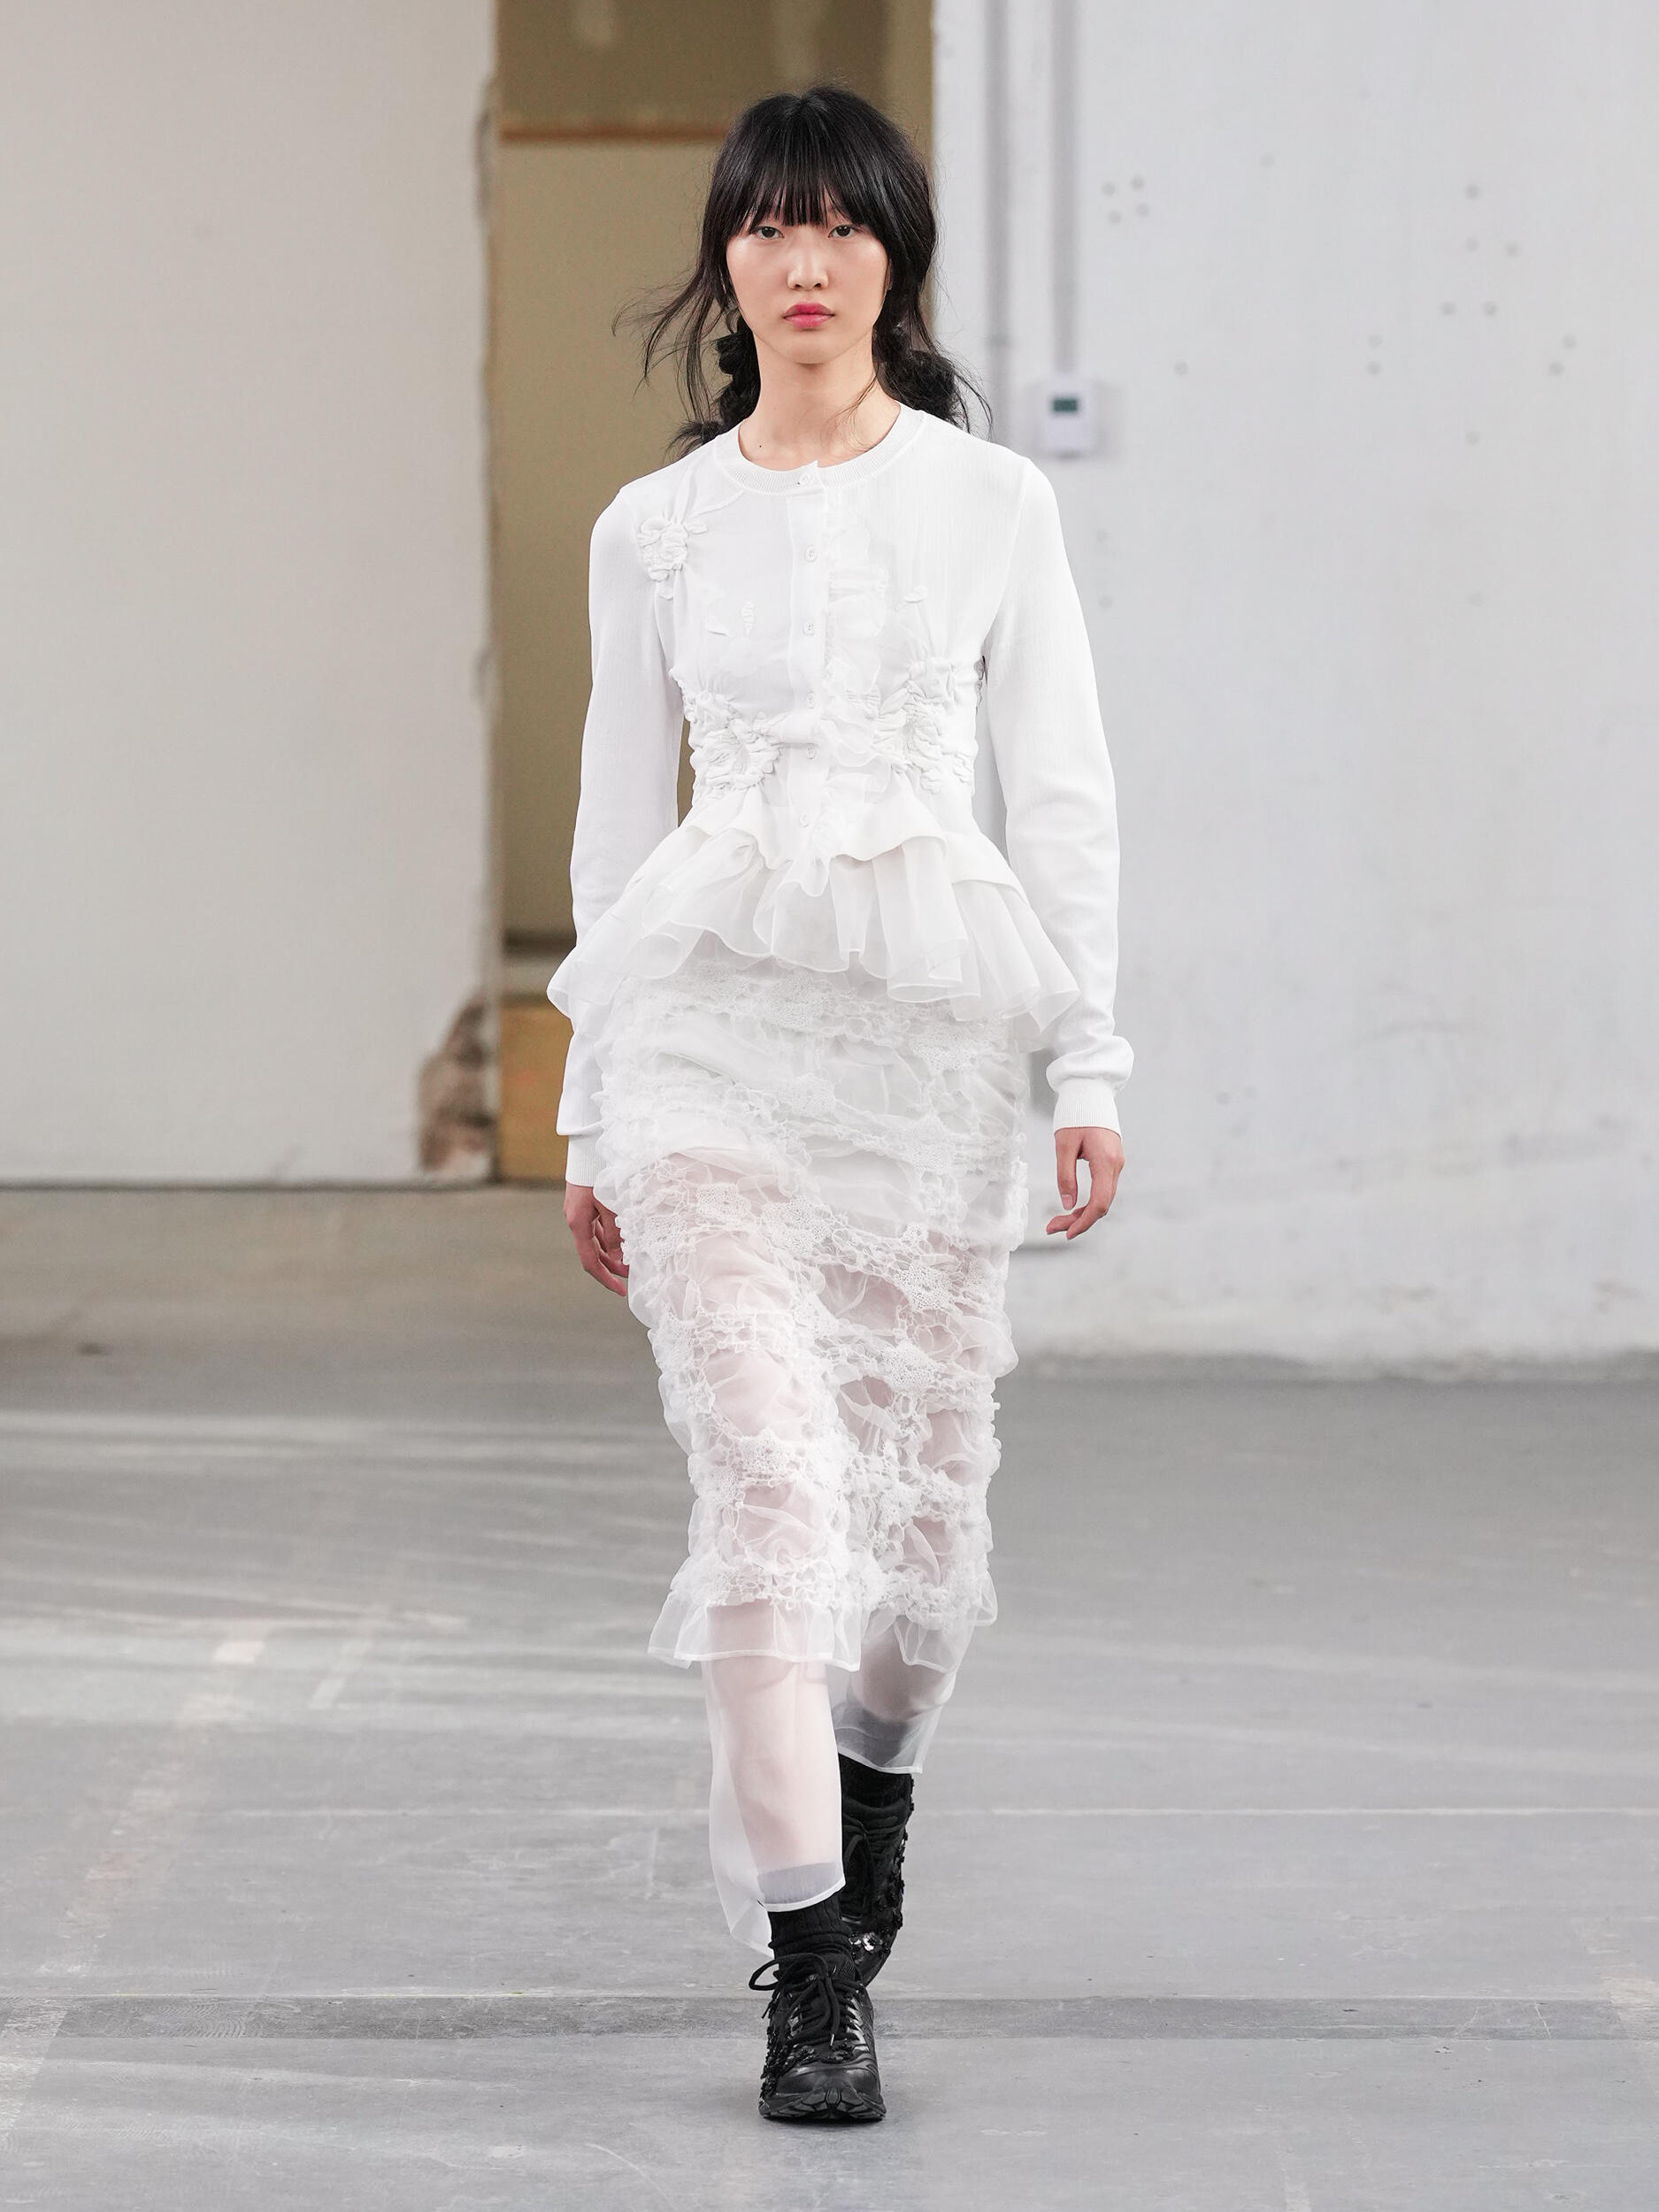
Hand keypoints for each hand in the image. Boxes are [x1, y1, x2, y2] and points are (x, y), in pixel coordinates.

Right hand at [564, 1181, 628, 1295]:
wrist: (589, 1147)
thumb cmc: (601, 1174)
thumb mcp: (611, 1206)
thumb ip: (615, 1234)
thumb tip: (619, 1259)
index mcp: (578, 1223)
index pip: (590, 1261)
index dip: (605, 1278)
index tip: (620, 1290)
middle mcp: (575, 1220)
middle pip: (592, 1253)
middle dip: (610, 1268)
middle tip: (630, 1277)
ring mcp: (578, 1213)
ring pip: (594, 1241)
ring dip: (610, 1253)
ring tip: (629, 1261)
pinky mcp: (584, 1205)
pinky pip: (595, 1228)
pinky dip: (608, 1238)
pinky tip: (621, 1241)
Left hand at [1047, 1126, 1123, 1239]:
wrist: (1090, 1094)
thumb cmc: (1075, 1116)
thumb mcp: (1063, 1146)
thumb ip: (1065, 1176)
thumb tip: (1068, 1204)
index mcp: (1105, 1162)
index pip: (1099, 1203)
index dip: (1084, 1222)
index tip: (1066, 1233)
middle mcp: (1116, 1166)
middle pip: (1102, 1205)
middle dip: (1078, 1221)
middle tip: (1052, 1227)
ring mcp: (1116, 1164)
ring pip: (1103, 1199)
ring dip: (1082, 1213)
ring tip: (1058, 1220)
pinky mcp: (1112, 1162)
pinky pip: (1103, 1189)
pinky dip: (1089, 1202)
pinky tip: (1073, 1207)